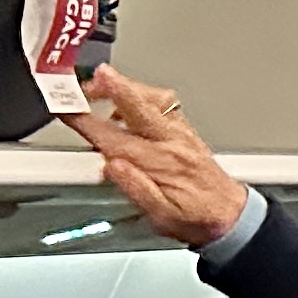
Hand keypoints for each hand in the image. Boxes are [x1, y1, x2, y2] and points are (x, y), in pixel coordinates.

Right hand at [71, 68, 249, 247]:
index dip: (86, 121)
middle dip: (112, 87)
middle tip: (88, 80)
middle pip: (139, 105)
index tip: (66, 110)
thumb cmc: (195, 218)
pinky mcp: (188, 131)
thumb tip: (112, 166)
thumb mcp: (160, 216)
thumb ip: (135, 189)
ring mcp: (182, 134)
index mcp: (160, 164)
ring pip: (156, 98)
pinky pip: (167, 104)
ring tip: (104, 85)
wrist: (230, 216)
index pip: (114, 138)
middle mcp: (173, 143)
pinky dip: (145, 96)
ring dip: (129, 87)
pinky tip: (130, 104)